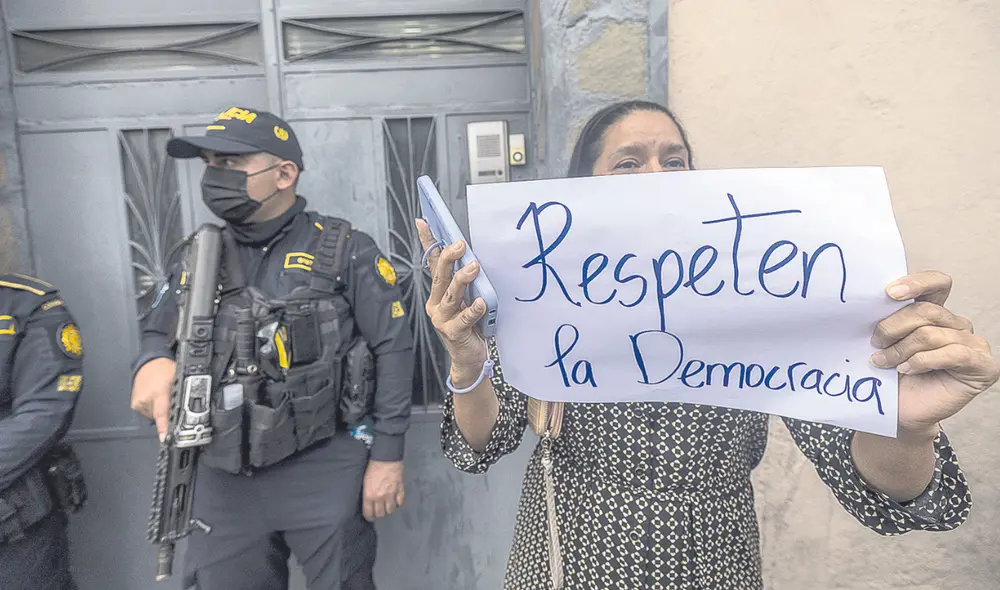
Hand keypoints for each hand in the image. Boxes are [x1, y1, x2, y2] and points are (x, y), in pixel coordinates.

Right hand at [130, 357, 175, 441]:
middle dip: (169, 415)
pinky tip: (156, 398)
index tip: (165, 438)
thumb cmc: (164, 368)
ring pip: (154, 416)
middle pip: (161, 417)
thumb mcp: (178, 378)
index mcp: (159, 392)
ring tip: (162, 396)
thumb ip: (182, 394)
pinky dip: (154, 408)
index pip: (162, 413)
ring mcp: (139, 403)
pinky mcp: (135, 405)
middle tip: (174, 404)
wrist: (148, 361)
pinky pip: (148, 413)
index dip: (164, 427)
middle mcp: (146, 399)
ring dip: (161, 411)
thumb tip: (190, 409)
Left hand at [362, 460, 404, 520]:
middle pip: (380, 514)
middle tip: (378, 510)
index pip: (368, 513)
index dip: (369, 517)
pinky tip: (396, 500)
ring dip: (388, 509)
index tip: (370, 516)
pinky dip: (398, 503)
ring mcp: (391, 494)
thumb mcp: (365, 481)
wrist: (386, 457)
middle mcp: (380, 497)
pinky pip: (400, 502)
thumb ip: (367, 494)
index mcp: (369, 495)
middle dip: (379, 513)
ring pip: (391, 510)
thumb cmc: (373, 466)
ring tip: (387, 505)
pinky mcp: (400, 490)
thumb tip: (368, 502)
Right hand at [415, 219, 487, 385]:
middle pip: (440, 276)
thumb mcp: (465, 299)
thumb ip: (465, 281)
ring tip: (474, 267)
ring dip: (462, 280)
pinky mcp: (454, 333)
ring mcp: (443, 319)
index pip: (432, 263)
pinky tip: (481, 303)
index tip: (424, 223)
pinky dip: (473, 310)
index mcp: (438, 293)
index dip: (427, 243)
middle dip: (448, 258)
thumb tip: (470, 255)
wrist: (469, 359)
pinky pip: (464, 319)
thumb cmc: (470, 327)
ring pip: (450, 295)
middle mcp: (437, 304)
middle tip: (459, 244)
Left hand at [870, 271, 998, 436]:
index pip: (936, 283)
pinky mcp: (982, 365)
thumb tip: (870, 302)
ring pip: (931, 334)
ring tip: (883, 362)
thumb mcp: (886, 343)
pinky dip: (923, 361)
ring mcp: (973, 344)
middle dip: (893, 326)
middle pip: (926, 310)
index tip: (889, 292)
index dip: (916, 283)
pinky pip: (952, 353)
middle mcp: (956, 325)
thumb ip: (888, 321)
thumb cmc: (892, 377)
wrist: (900, 413)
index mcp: (936, 313)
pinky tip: (906, 370)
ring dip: (901, 349)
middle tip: (874, 342)